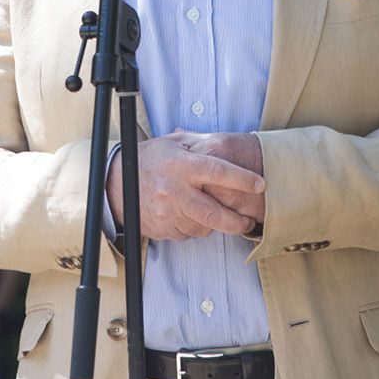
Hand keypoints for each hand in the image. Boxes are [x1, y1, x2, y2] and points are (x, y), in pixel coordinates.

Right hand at [106, 132, 264, 240]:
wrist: (118, 182)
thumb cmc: (152, 159)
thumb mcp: (176, 143)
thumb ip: (202, 144)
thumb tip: (231, 143)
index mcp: (182, 166)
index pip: (217, 171)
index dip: (241, 179)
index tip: (260, 183)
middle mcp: (175, 190)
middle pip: (215, 214)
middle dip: (238, 222)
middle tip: (249, 220)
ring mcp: (168, 213)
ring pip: (204, 228)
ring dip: (215, 224)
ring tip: (216, 213)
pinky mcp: (163, 229)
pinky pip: (188, 235)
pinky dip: (195, 228)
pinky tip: (191, 215)